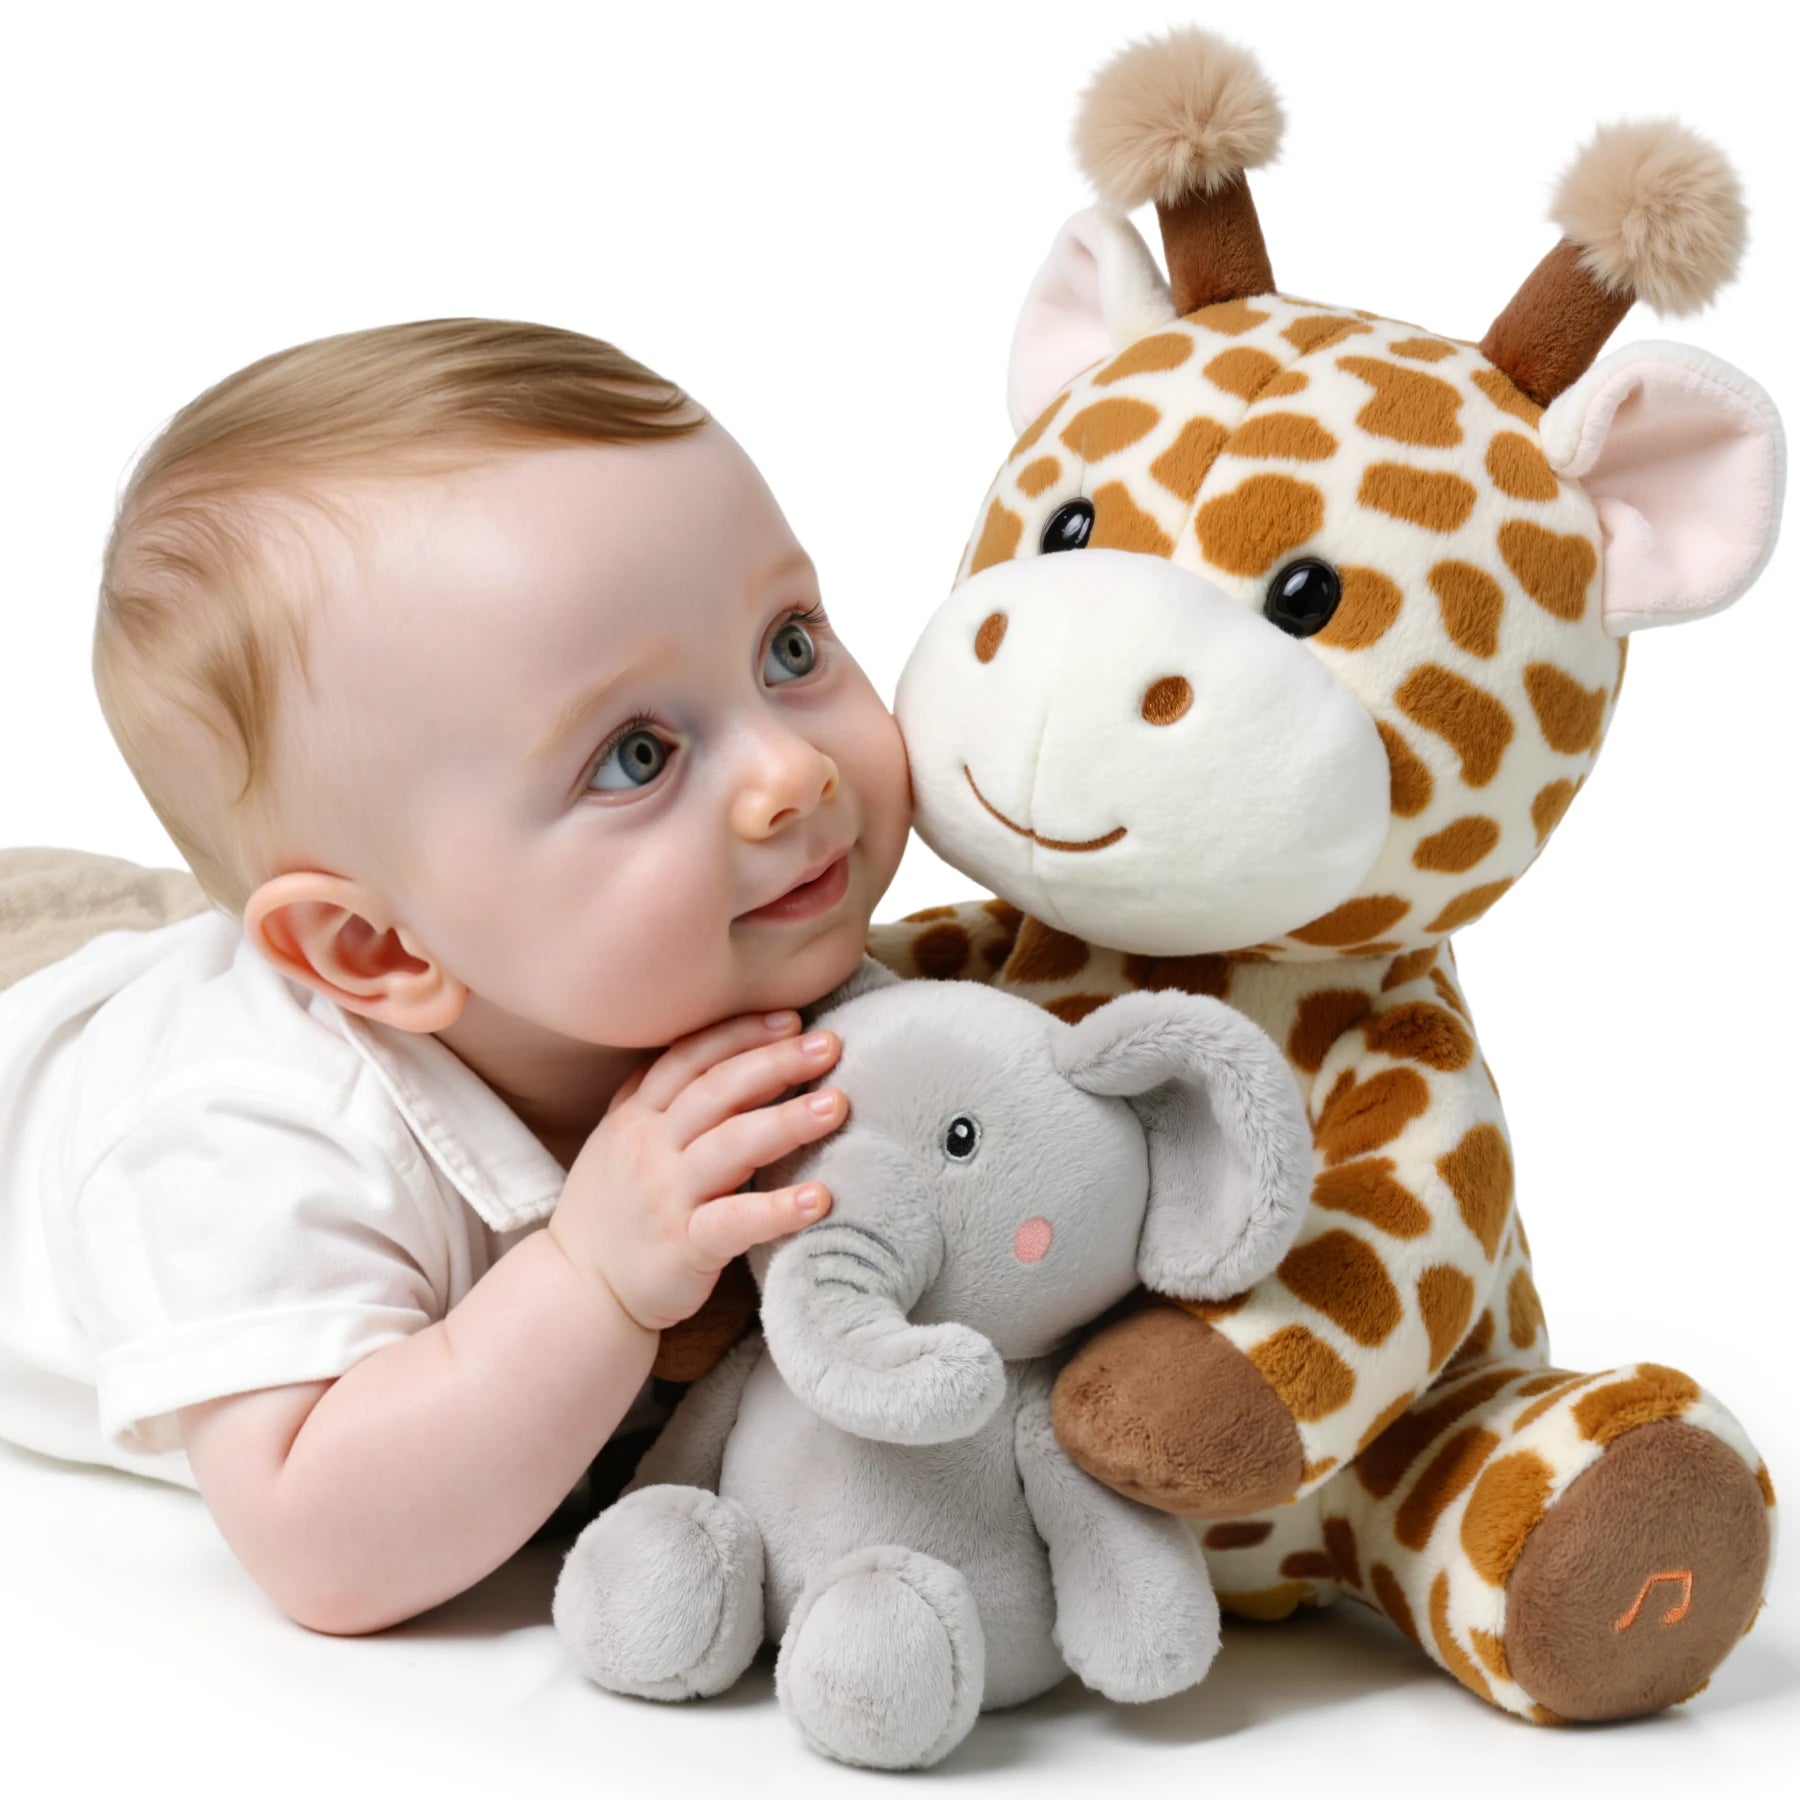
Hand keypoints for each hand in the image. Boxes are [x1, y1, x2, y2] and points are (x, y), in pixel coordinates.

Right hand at [548, 1011, 843, 1332]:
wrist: (578, 1290)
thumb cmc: (616, 1210)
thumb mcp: (622, 1140)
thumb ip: (663, 1097)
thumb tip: (730, 1050)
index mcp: (637, 1116)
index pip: (690, 1057)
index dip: (741, 1033)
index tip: (792, 1018)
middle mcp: (649, 1146)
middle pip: (718, 1090)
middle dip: (776, 1061)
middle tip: (830, 1045)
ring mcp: (665, 1196)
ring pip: (731, 1145)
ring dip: (787, 1122)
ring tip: (837, 1105)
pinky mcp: (683, 1246)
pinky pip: (736, 1221)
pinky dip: (778, 1209)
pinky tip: (820, 1198)